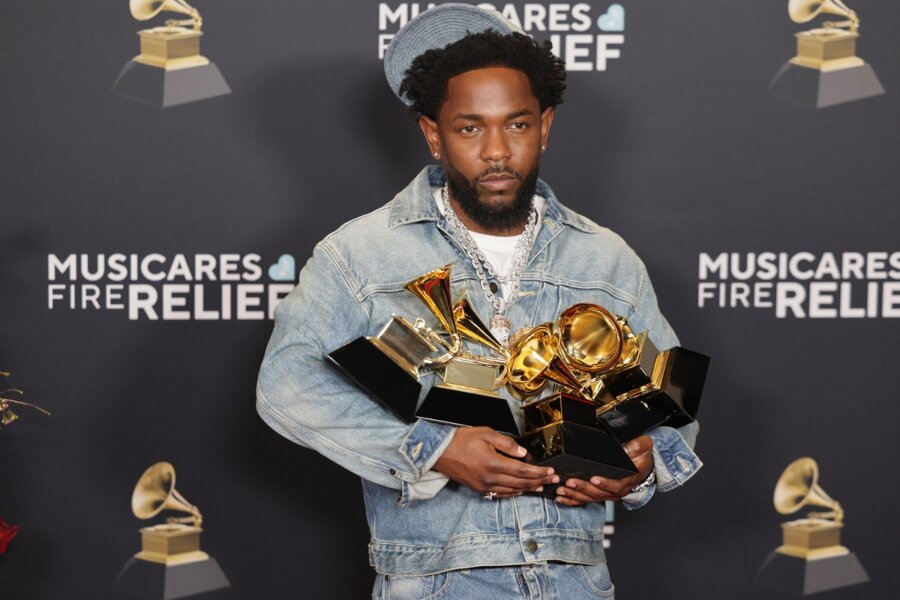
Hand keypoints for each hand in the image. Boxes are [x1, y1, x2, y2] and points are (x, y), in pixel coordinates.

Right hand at [434, 427, 559, 497]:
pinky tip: (521, 490)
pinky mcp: (479, 489)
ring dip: (529, 488)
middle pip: (521, 483)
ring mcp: (484, 486)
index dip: (539, 472)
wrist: (440, 452)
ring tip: (541, 486)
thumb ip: (507, 444)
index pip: (523, 471)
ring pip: (512, 490)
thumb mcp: (486, 434)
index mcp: (494, 464)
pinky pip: (500, 494)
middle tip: (553, 480)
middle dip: (539, 481)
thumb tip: (523, 453)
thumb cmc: (461, 440)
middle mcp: (490, 478)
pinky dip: (514, 492)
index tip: (551, 472)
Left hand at [555, 435, 653, 506]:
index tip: (594, 479)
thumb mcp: (644, 446)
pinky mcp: (600, 494)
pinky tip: (561, 498)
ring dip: (575, 495)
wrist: (643, 466)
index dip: (605, 484)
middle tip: (570, 482)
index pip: (616, 485)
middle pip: (599, 493)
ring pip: (590, 498)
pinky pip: (585, 500)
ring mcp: (607, 494)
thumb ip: (638, 446)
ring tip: (561, 489)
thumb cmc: (641, 457)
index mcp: (627, 480)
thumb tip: (626, 449)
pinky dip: (572, 500)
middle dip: (583, 488)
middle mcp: (617, 490)